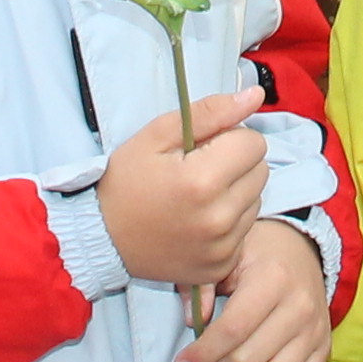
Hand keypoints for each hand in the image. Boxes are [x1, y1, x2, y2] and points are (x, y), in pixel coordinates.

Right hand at [97, 87, 266, 289]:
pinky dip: (230, 221)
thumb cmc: (126, 181)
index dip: (229, 138)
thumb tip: (254, 95)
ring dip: (235, 192)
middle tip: (199, 170)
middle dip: (236, 163)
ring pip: (256, 199)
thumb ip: (210, 112)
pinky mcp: (221, 266)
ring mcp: (222, 246)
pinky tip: (199, 220)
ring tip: (198, 196)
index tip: (203, 148)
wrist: (101, 237)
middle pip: (260, 170)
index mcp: (203, 180)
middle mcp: (218, 218)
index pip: (254, 142)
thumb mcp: (157, 134)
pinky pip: (246, 230)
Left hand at [178, 215, 332, 361]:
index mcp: (273, 277)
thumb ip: (201, 285)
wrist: (301, 249)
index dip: (203, 352)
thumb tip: (189, 321)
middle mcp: (300, 306)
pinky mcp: (324, 346)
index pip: (233, 329)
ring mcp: (316, 329)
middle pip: (249, 360)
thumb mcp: (226, 255)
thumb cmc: (256, 253)